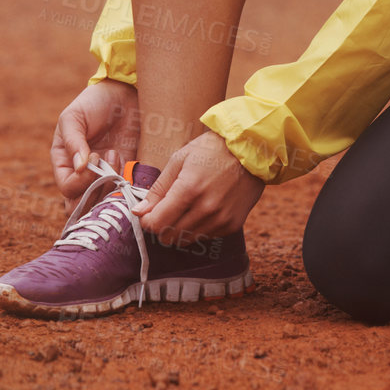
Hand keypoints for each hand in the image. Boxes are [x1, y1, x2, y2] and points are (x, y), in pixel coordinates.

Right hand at [50, 79, 140, 200]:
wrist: (124, 92)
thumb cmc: (93, 103)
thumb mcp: (73, 117)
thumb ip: (73, 142)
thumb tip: (80, 167)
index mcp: (64, 163)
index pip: (68, 188)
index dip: (81, 181)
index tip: (95, 157)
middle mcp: (83, 175)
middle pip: (84, 203)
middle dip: (97, 191)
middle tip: (108, 168)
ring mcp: (105, 176)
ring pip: (105, 201)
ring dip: (113, 185)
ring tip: (117, 155)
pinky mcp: (126, 173)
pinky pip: (126, 192)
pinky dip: (129, 184)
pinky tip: (129, 161)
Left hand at [132, 130, 263, 241]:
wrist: (251, 149)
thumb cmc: (211, 150)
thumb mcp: (179, 160)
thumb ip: (158, 189)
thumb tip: (138, 212)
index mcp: (188, 189)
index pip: (157, 223)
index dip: (147, 221)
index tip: (148, 213)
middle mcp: (205, 208)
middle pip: (169, 235)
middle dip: (161, 226)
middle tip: (165, 211)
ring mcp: (221, 219)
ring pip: (187, 240)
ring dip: (179, 229)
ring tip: (184, 209)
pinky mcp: (232, 225)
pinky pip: (205, 237)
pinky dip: (198, 228)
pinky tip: (202, 210)